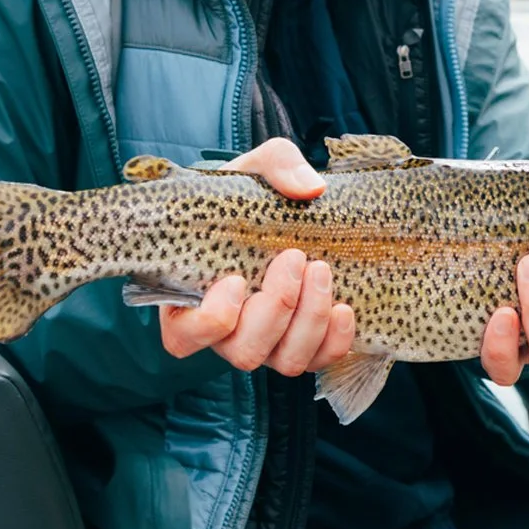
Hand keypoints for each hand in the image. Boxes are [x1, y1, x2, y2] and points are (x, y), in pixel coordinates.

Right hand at [157, 137, 355, 375]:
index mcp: (192, 297)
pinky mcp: (304, 346)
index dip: (211, 320)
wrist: (284, 212)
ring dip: (308, 321)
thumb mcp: (255, 169)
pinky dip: (334, 340)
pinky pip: (319, 361)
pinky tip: (344, 307)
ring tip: (321, 270)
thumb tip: (311, 189)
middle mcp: (226, 333)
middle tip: (294, 257)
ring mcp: (267, 343)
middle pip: (243, 351)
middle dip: (275, 308)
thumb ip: (276, 165)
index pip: (184, 336)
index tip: (237, 279)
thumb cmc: (251, 197)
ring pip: (283, 362)